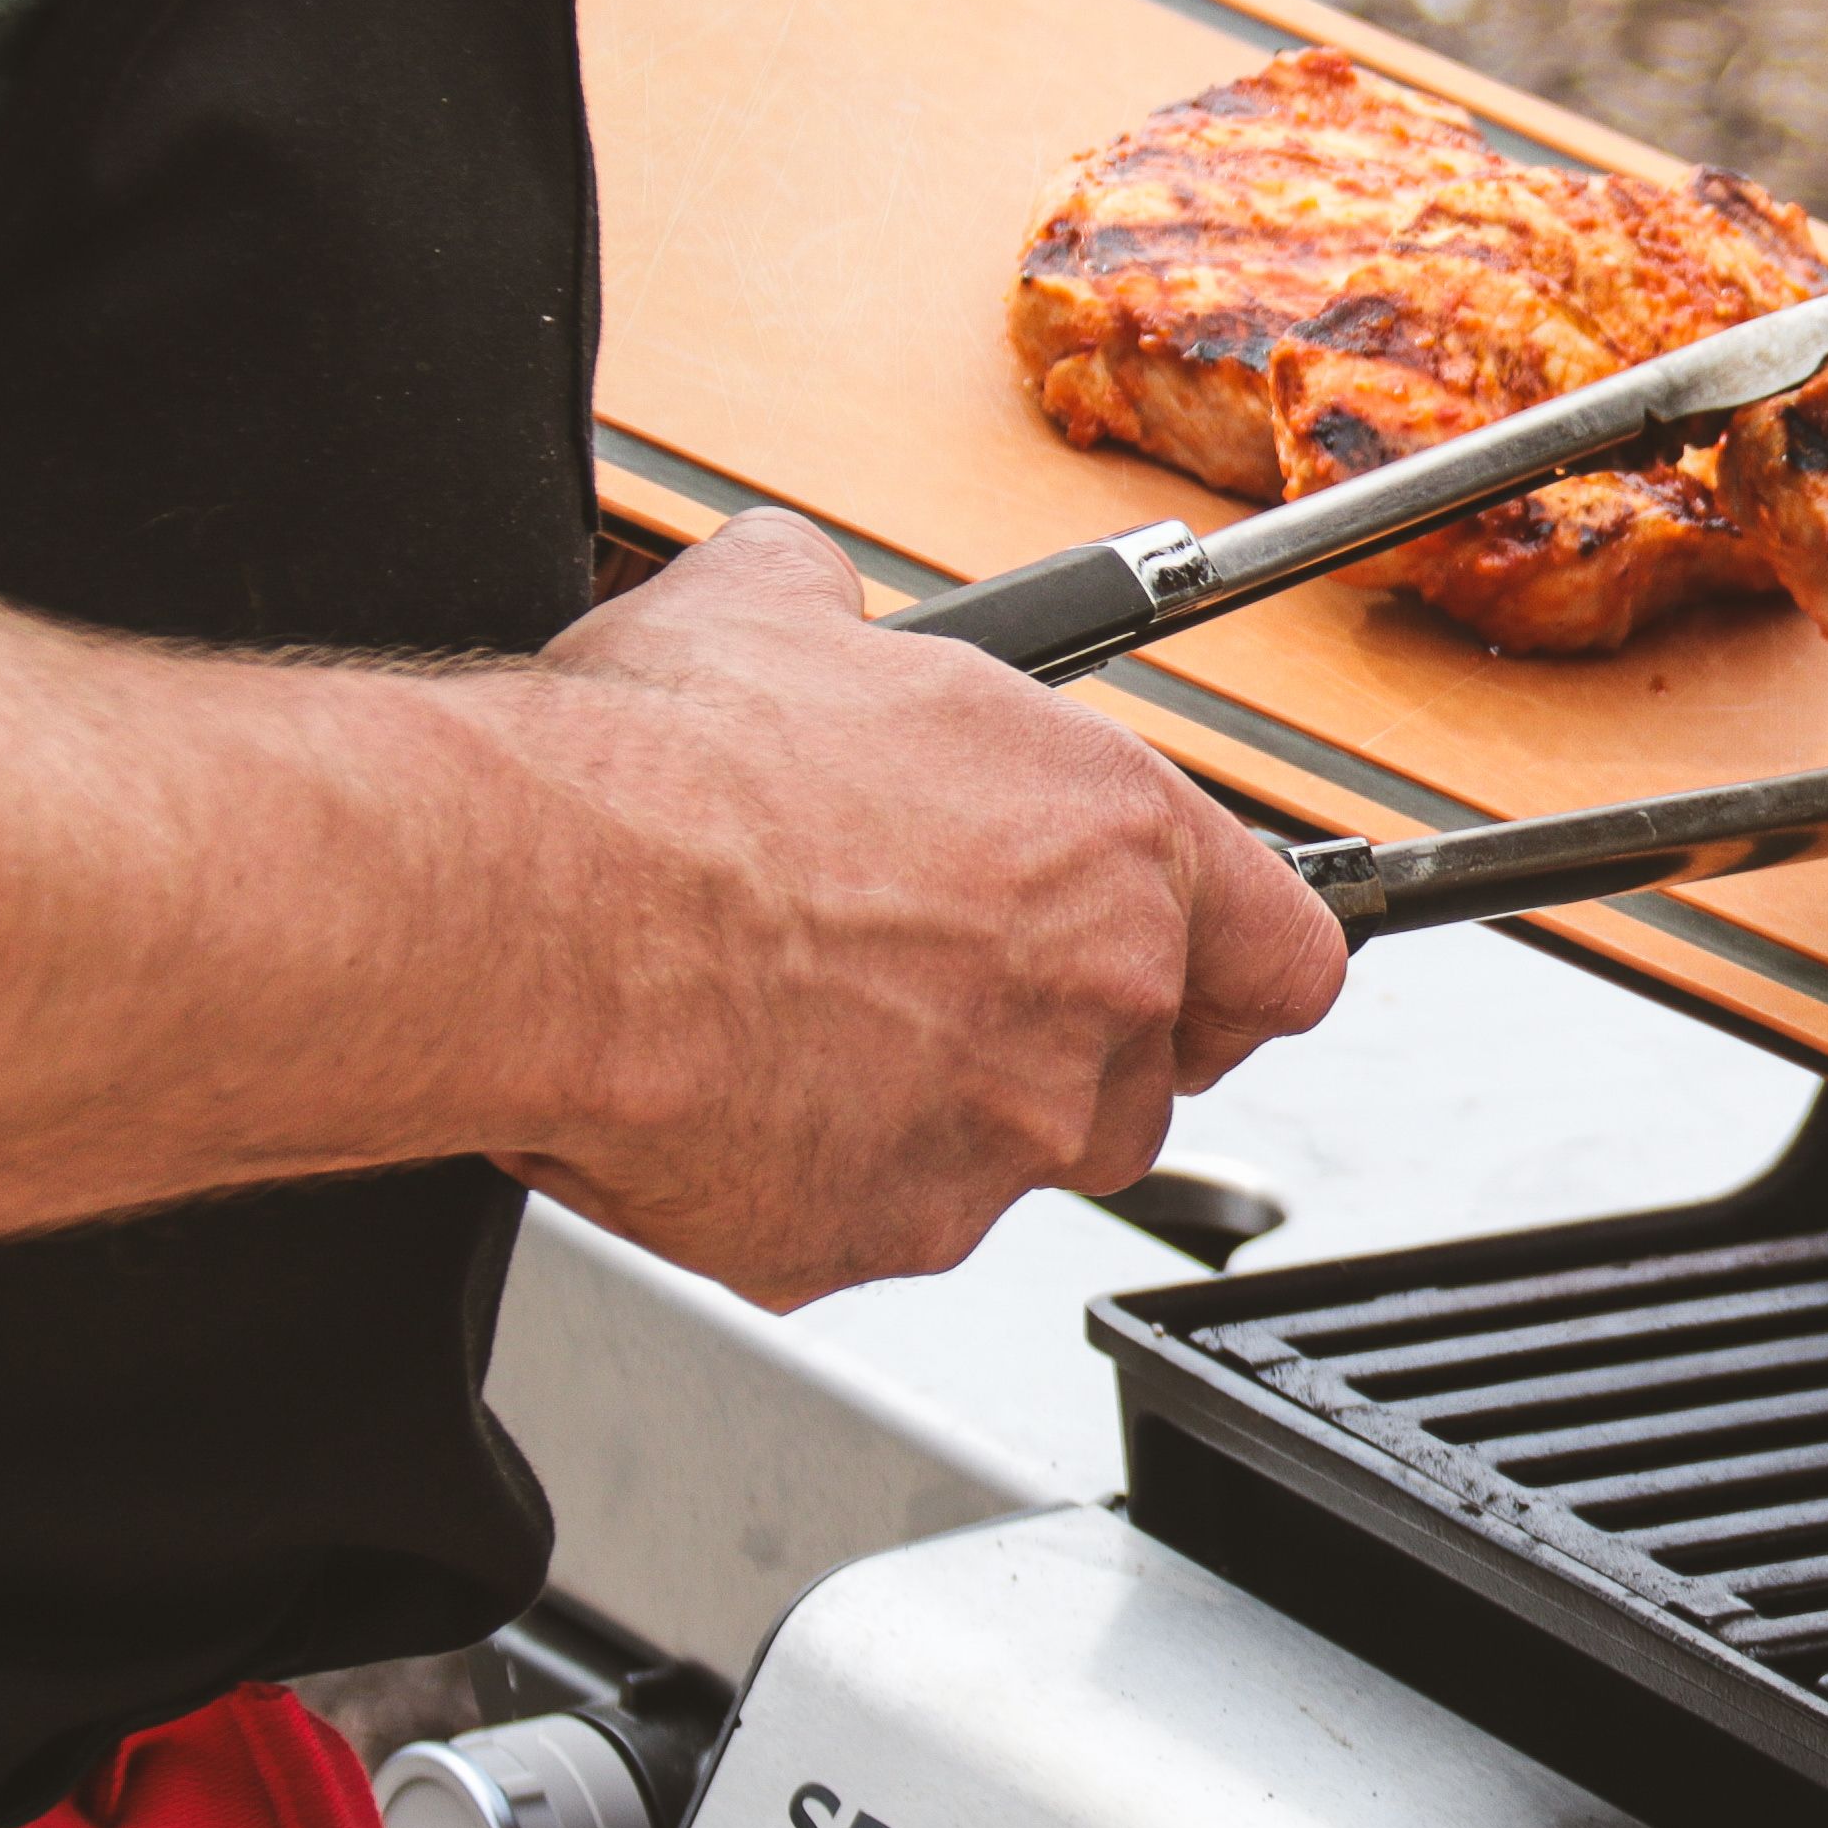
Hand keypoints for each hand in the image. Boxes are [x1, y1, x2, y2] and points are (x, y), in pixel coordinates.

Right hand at [500, 514, 1343, 1302]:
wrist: (540, 906)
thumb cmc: (664, 770)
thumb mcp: (779, 615)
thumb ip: (845, 615)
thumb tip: (808, 592)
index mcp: (1115, 845)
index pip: (1287, 956)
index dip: (1236, 970)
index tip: (1204, 977)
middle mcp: (1092, 1001)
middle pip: (1147, 1074)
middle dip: (1055, 1043)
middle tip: (932, 988)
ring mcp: (1001, 1135)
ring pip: (1019, 1157)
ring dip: (943, 1115)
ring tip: (809, 1029)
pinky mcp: (889, 1235)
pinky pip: (881, 1221)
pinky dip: (818, 1179)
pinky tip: (733, 1095)